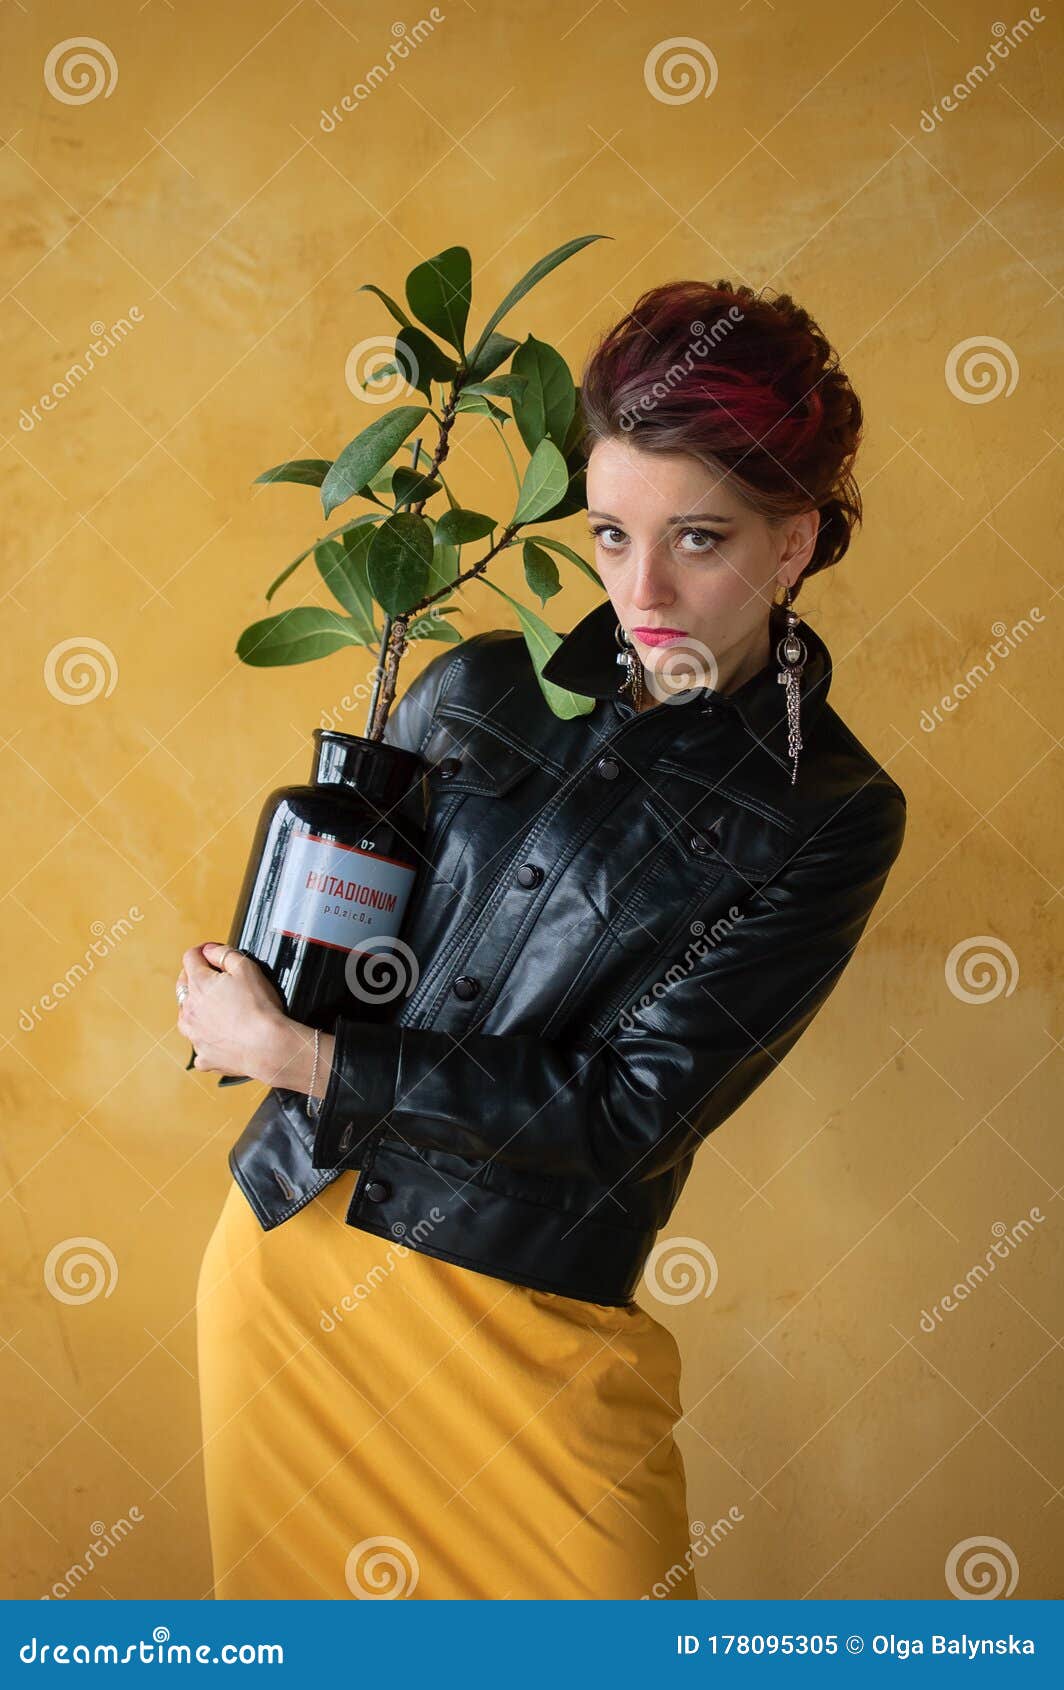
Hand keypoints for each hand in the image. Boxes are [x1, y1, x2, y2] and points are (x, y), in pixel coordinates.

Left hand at [176, 943, 286, 1080]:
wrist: (268, 1046)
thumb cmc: (260, 1008)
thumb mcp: (247, 968)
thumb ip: (224, 954)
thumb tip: (209, 951)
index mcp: (199, 984)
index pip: (190, 958)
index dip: (202, 951)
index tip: (210, 952)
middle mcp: (189, 1010)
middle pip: (183, 985)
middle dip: (195, 977)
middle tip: (215, 978)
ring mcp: (194, 1035)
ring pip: (186, 1015)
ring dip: (196, 1008)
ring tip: (216, 1008)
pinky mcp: (202, 1056)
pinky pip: (199, 1043)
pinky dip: (207, 1037)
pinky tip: (221, 1035)